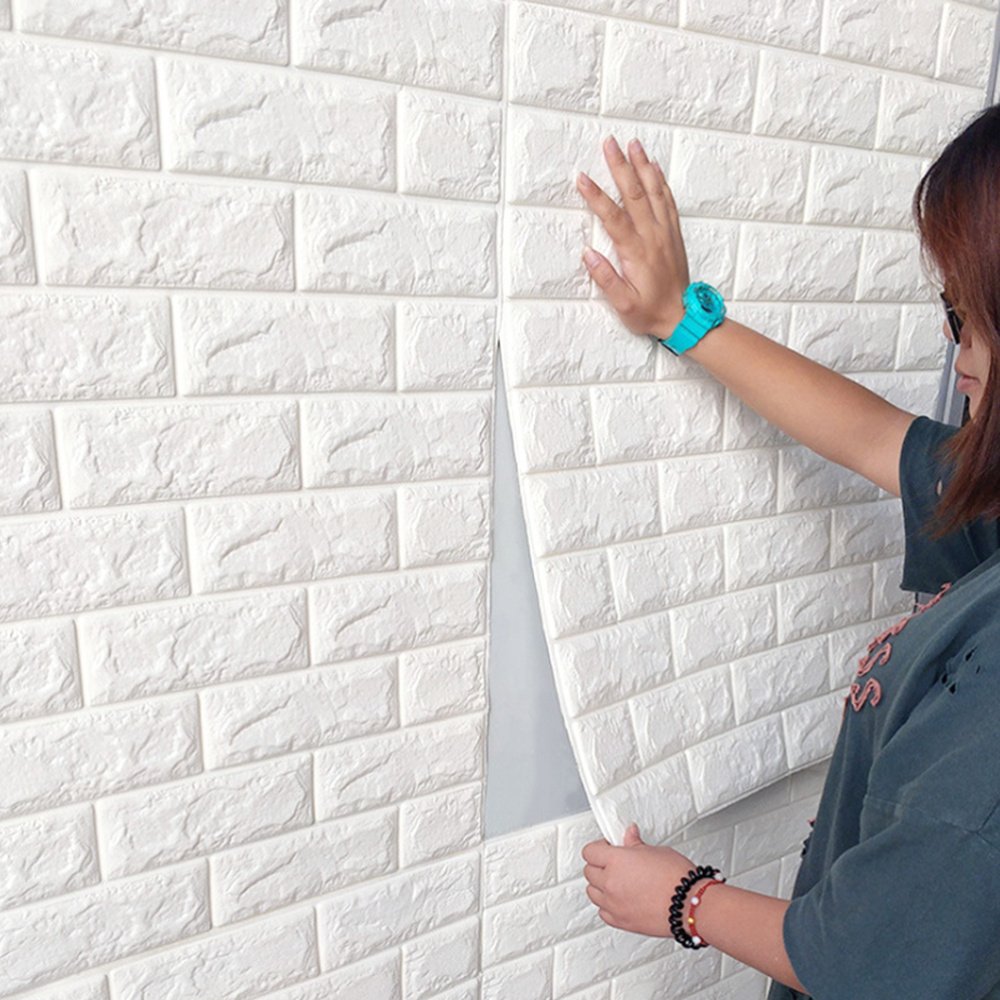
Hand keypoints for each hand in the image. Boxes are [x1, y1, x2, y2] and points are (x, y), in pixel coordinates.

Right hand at [576, 136, 690, 340]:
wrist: (683, 316)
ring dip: (642, 166)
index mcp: (636, 252)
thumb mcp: (623, 305)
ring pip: (654, 191)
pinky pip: (668, 201)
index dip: (596, 197)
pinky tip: (653, 167)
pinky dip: (661, 181)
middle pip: (635, 194)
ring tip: (634, 144)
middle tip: (609, 143)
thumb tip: (587, 253)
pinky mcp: (674, 233)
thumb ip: (606, 279)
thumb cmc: (650, 312)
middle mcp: (652, 236)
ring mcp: (665, 232)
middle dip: (620, 166)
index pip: (613, 218)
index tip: (581, 178)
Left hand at [581, 822, 697, 936]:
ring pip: (592, 893)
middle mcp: (610, 883)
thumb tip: (629, 835)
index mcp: (616, 861)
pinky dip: (607, 905)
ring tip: (616, 881)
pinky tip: (619, 899)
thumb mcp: (656, 851)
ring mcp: (614, 904)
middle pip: (589, 871)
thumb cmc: (678, 878)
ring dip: (600, 885)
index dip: (599, 847)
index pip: (590, 851)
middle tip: (613, 862)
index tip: (608, 847)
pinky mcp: (621, 922)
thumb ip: (635, 844)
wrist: (691, 905)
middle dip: (599, 865)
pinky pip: (603, 912)